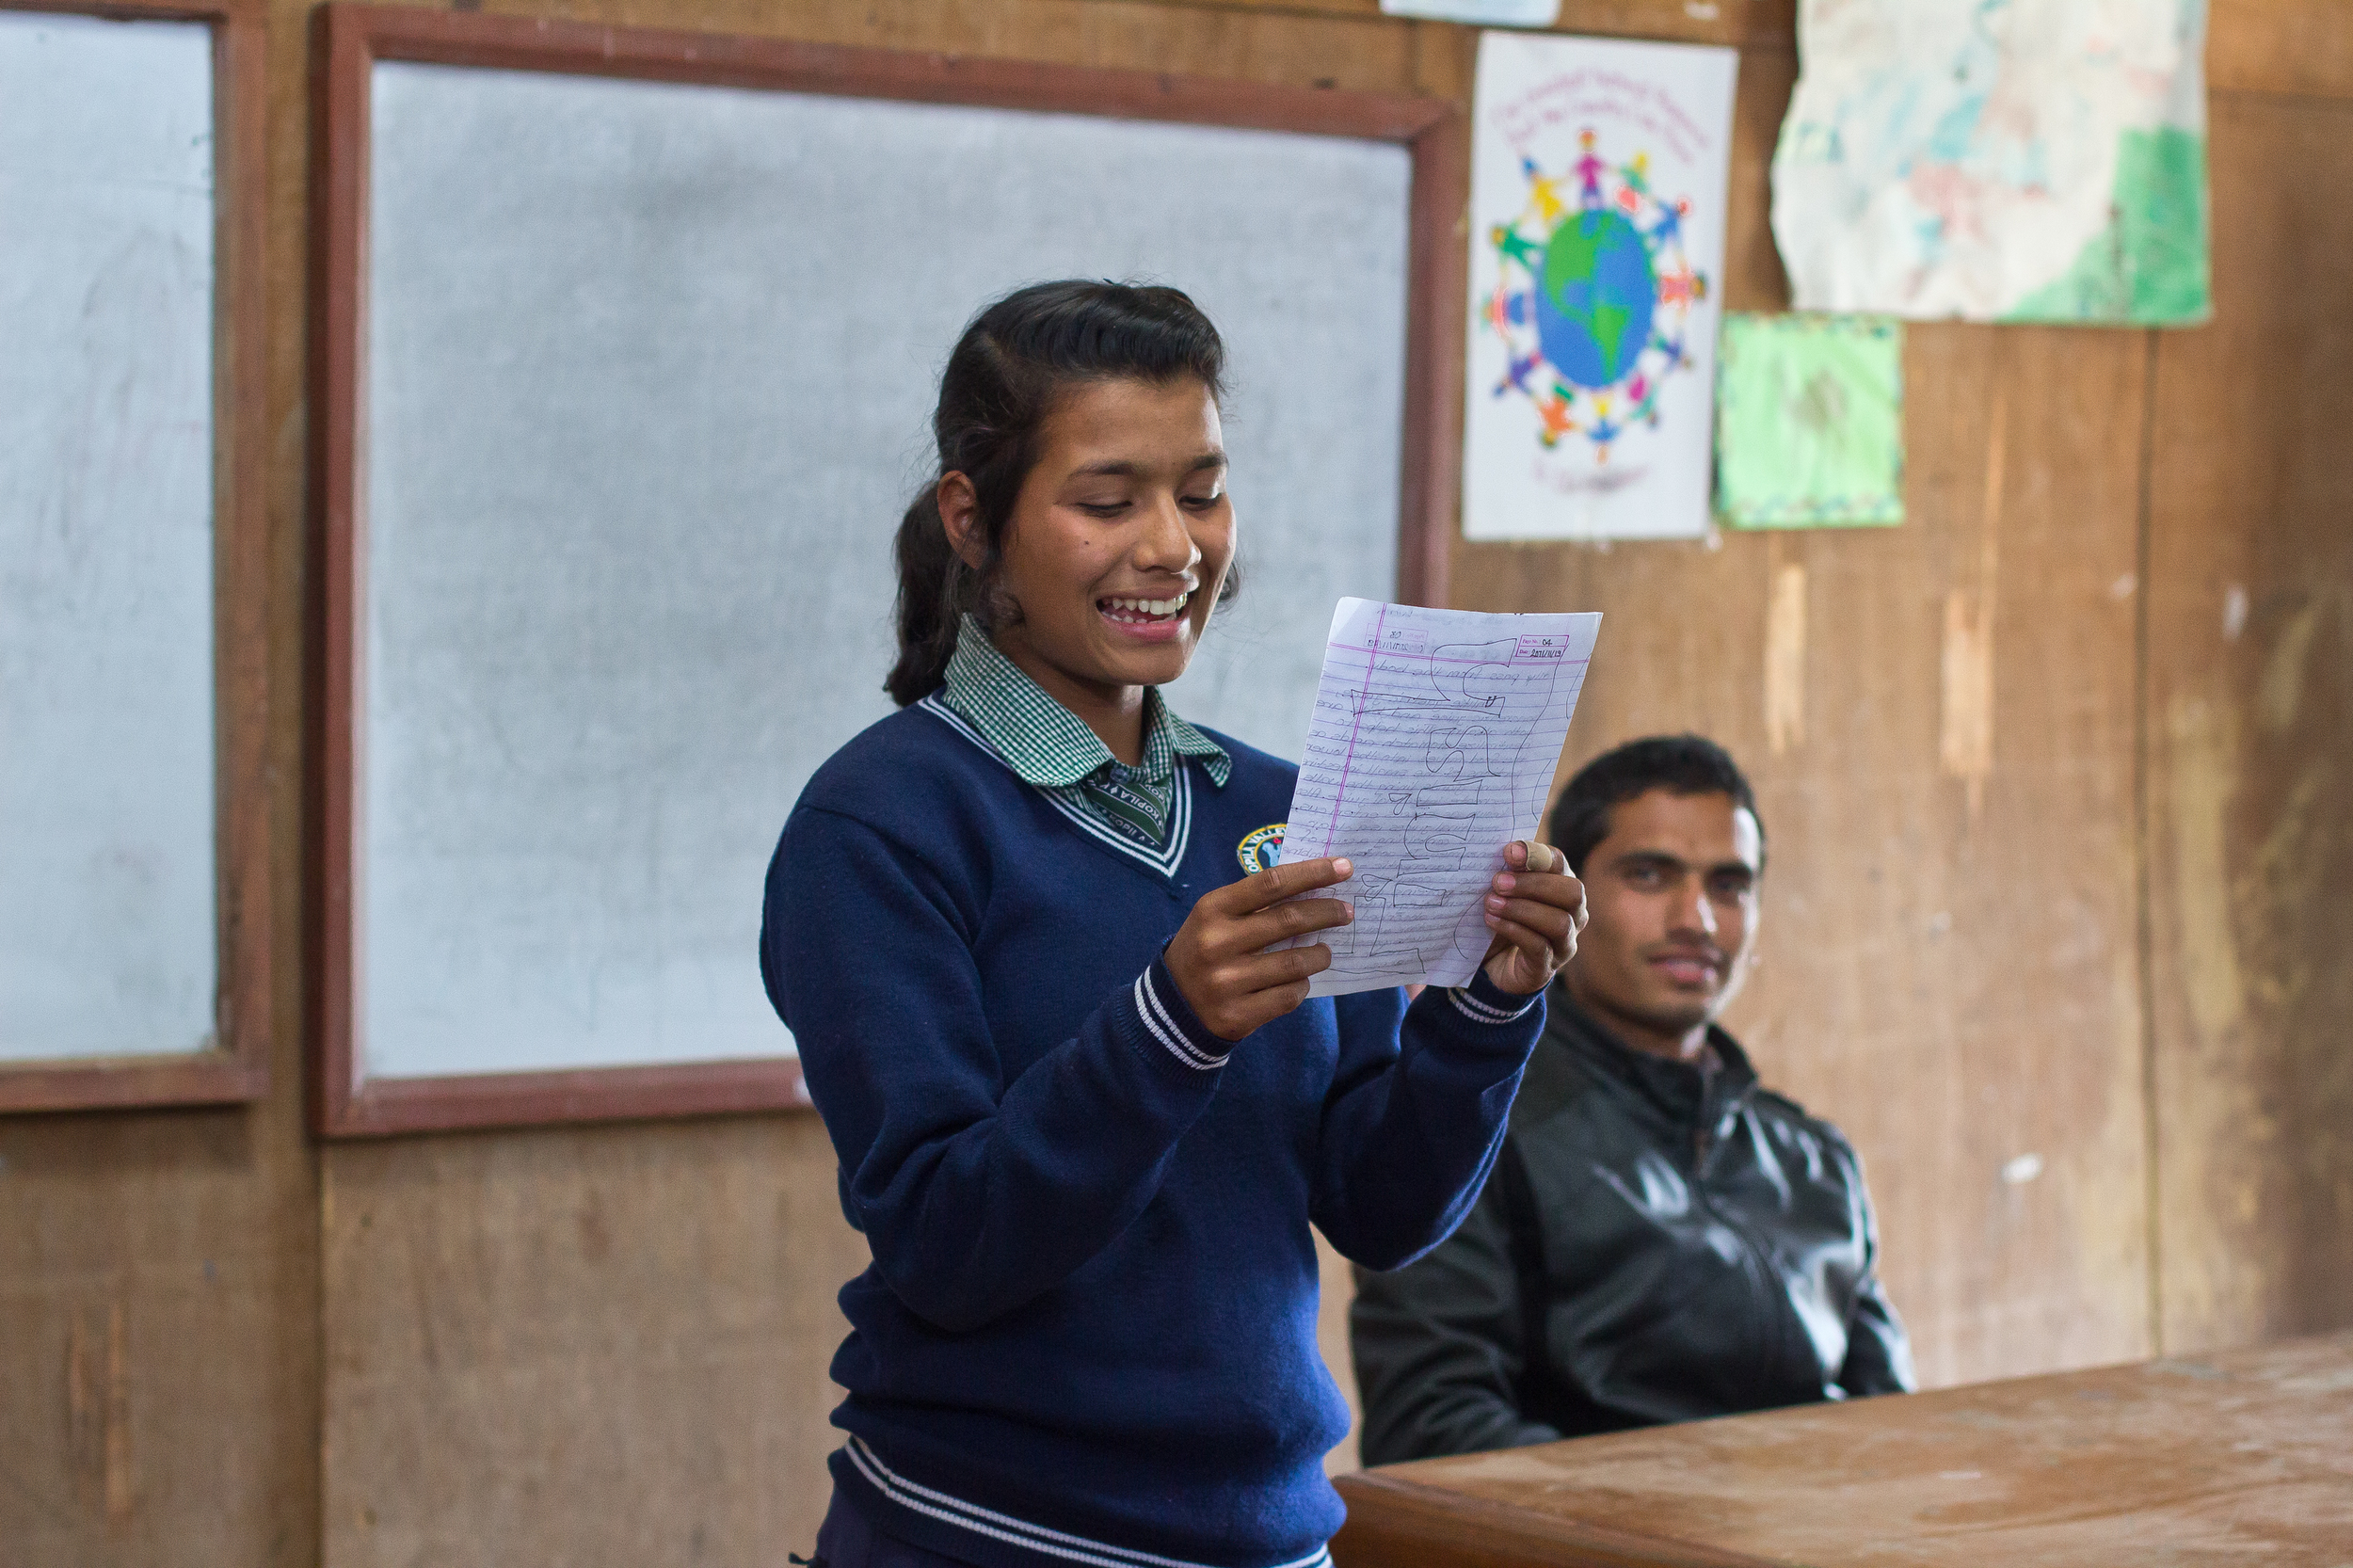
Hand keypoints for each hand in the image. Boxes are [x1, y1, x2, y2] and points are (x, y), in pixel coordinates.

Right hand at [1165, 856, 1355, 1040]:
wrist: (1171, 1006)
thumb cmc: (1205, 949)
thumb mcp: (1216, 917)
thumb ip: (1257, 903)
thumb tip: (1315, 888)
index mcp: (1212, 909)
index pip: (1272, 883)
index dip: (1312, 873)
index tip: (1343, 868)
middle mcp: (1217, 943)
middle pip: (1289, 920)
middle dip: (1327, 912)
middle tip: (1346, 911)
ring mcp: (1227, 982)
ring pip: (1295, 964)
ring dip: (1320, 954)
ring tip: (1325, 951)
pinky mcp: (1237, 1015)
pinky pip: (1288, 996)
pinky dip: (1302, 985)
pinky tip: (1301, 979)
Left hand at [1479, 841, 1585, 995]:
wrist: (1491, 965)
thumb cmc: (1502, 919)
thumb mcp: (1502, 893)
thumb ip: (1507, 872)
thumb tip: (1506, 851)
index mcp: (1562, 886)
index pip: (1559, 863)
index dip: (1536, 855)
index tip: (1509, 852)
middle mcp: (1573, 914)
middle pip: (1573, 892)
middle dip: (1533, 884)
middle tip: (1497, 882)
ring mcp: (1564, 944)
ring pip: (1560, 922)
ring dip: (1522, 909)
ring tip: (1491, 903)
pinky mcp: (1546, 967)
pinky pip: (1539, 947)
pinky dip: (1514, 930)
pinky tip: (1492, 921)